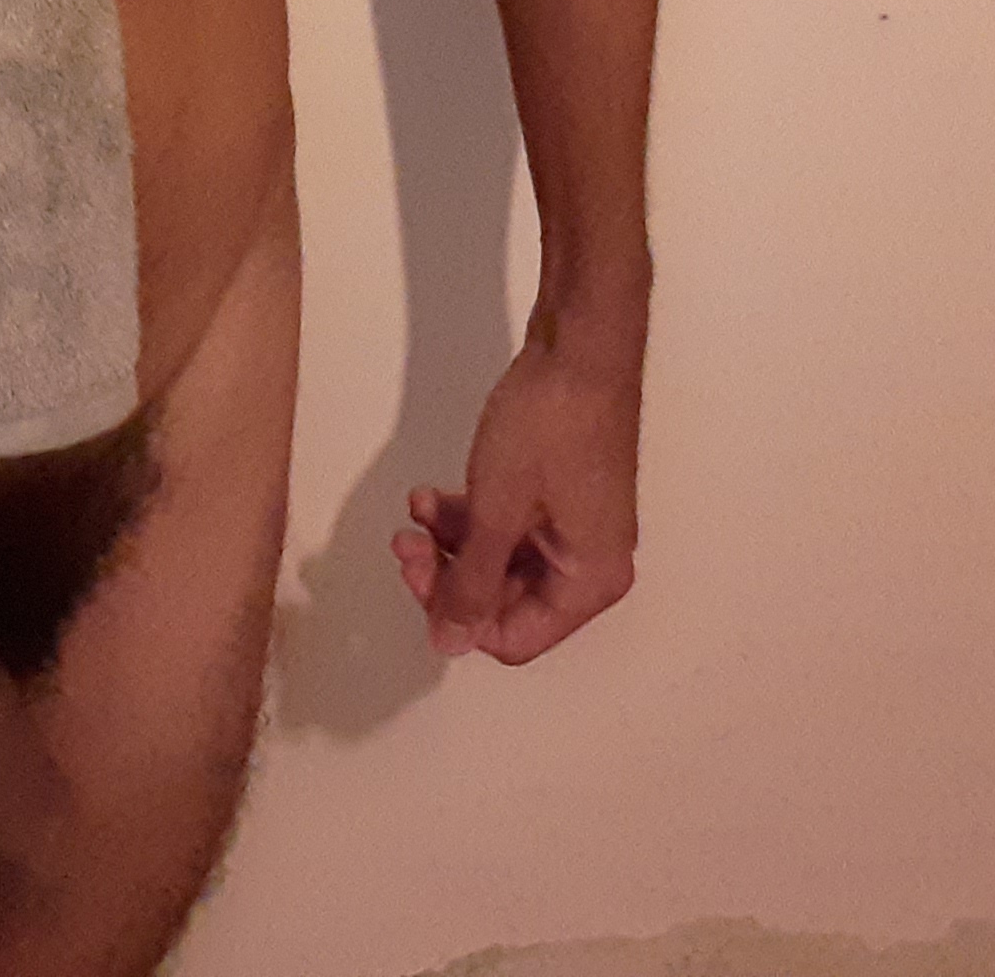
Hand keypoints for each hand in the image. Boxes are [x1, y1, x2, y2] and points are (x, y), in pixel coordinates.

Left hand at [390, 325, 642, 664]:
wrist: (578, 349)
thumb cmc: (546, 429)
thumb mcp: (498, 510)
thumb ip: (472, 582)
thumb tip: (449, 644)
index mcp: (589, 581)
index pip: (514, 636)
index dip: (457, 614)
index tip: (416, 571)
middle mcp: (589, 564)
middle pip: (505, 600)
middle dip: (448, 572)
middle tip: (405, 541)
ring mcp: (574, 526)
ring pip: (499, 559)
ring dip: (451, 540)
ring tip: (415, 510)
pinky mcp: (557, 495)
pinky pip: (507, 524)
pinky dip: (469, 514)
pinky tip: (431, 494)